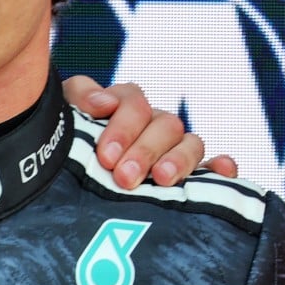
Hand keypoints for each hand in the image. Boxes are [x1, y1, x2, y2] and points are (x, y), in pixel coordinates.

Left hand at [62, 76, 238, 187]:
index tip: (106, 156)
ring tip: (164, 180)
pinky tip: (222, 170)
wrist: (61, 185)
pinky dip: (221, 167)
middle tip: (124, 177)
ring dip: (180, 159)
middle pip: (165, 124)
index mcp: (123, 106)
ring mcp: (174, 150)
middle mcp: (152, 124)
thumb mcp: (64, 119)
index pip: (133, 101)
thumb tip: (103, 102)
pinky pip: (214, 167)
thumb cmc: (65, 149)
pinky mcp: (191, 177)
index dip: (122, 126)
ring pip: (191, 142)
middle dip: (145, 151)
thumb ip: (79, 99)